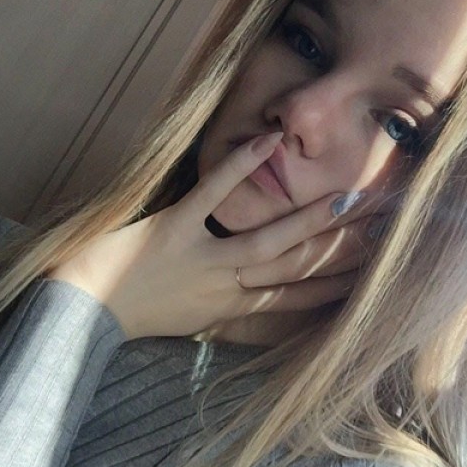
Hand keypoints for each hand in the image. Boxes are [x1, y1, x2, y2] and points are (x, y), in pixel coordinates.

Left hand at [45, 133, 379, 339]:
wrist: (89, 311)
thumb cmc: (146, 315)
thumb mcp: (199, 322)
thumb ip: (236, 310)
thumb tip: (270, 303)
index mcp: (234, 309)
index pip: (297, 299)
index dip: (336, 286)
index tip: (370, 276)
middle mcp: (229, 286)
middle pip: (295, 267)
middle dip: (340, 249)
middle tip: (378, 228)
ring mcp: (203, 257)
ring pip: (267, 239)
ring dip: (308, 219)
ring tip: (346, 198)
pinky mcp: (174, 228)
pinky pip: (211, 196)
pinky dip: (239, 167)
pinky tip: (267, 143)